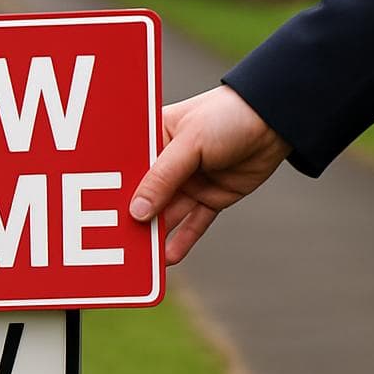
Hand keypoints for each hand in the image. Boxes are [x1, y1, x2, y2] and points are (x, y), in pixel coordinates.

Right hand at [128, 85, 291, 263]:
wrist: (279, 117)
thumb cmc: (227, 115)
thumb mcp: (190, 142)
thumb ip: (162, 178)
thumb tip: (136, 213)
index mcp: (153, 140)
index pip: (126, 170)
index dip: (111, 191)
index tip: (94, 213)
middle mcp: (167, 164)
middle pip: (144, 197)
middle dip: (132, 218)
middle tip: (114, 243)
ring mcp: (189, 183)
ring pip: (167, 215)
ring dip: (154, 235)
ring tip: (138, 257)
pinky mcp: (211, 198)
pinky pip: (193, 224)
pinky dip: (182, 241)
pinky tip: (168, 258)